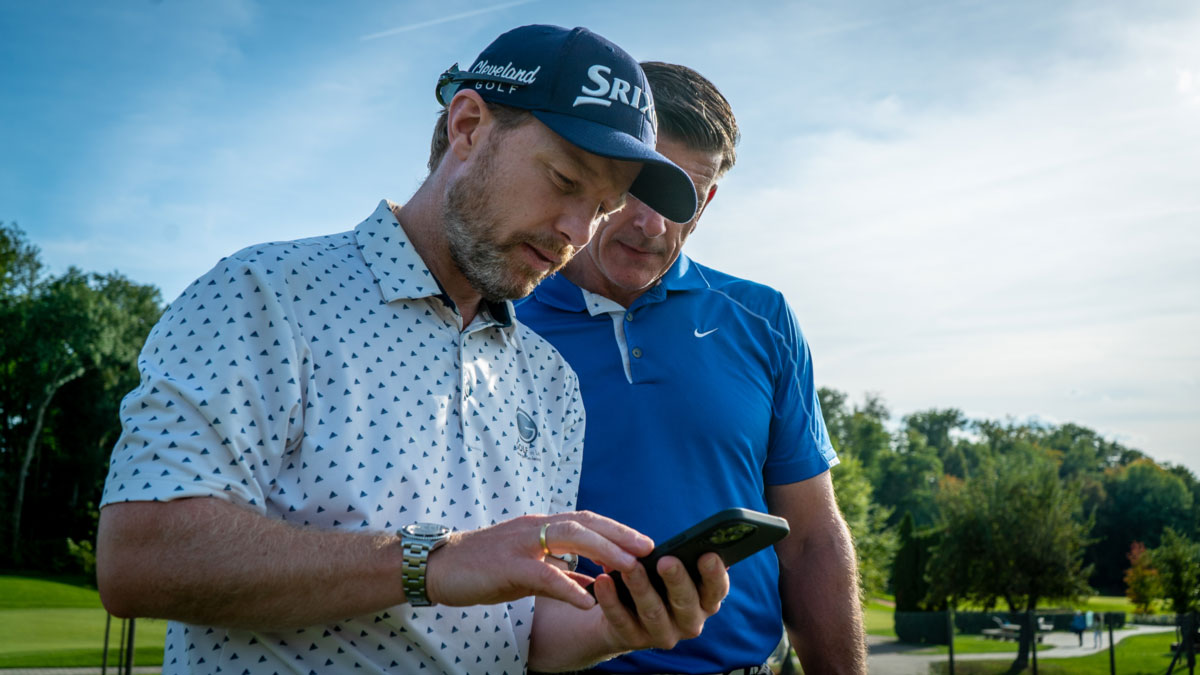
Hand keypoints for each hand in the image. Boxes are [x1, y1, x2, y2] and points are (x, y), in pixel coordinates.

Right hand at [424, 512, 652, 608]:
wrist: (437, 567)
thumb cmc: (484, 567)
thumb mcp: (528, 567)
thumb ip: (558, 570)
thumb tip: (591, 582)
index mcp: (540, 526)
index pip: (586, 521)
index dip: (617, 530)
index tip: (645, 542)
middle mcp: (534, 528)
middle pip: (585, 523)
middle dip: (620, 535)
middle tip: (649, 549)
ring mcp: (521, 543)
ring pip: (570, 538)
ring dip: (604, 552)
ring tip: (629, 568)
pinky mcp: (507, 565)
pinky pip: (544, 574)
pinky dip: (569, 586)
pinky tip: (588, 601)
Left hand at [592, 552, 728, 651]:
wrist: (623, 614)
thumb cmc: (656, 582)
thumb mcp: (670, 570)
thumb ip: (679, 558)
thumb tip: (684, 542)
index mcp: (705, 601)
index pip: (717, 589)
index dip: (714, 574)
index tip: (707, 555)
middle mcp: (689, 622)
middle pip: (685, 602)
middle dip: (676, 580)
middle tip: (666, 561)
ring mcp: (662, 634)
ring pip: (653, 611)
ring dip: (641, 587)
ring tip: (630, 567)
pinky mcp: (633, 640)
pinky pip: (622, 620)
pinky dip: (611, 600)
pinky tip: (603, 581)